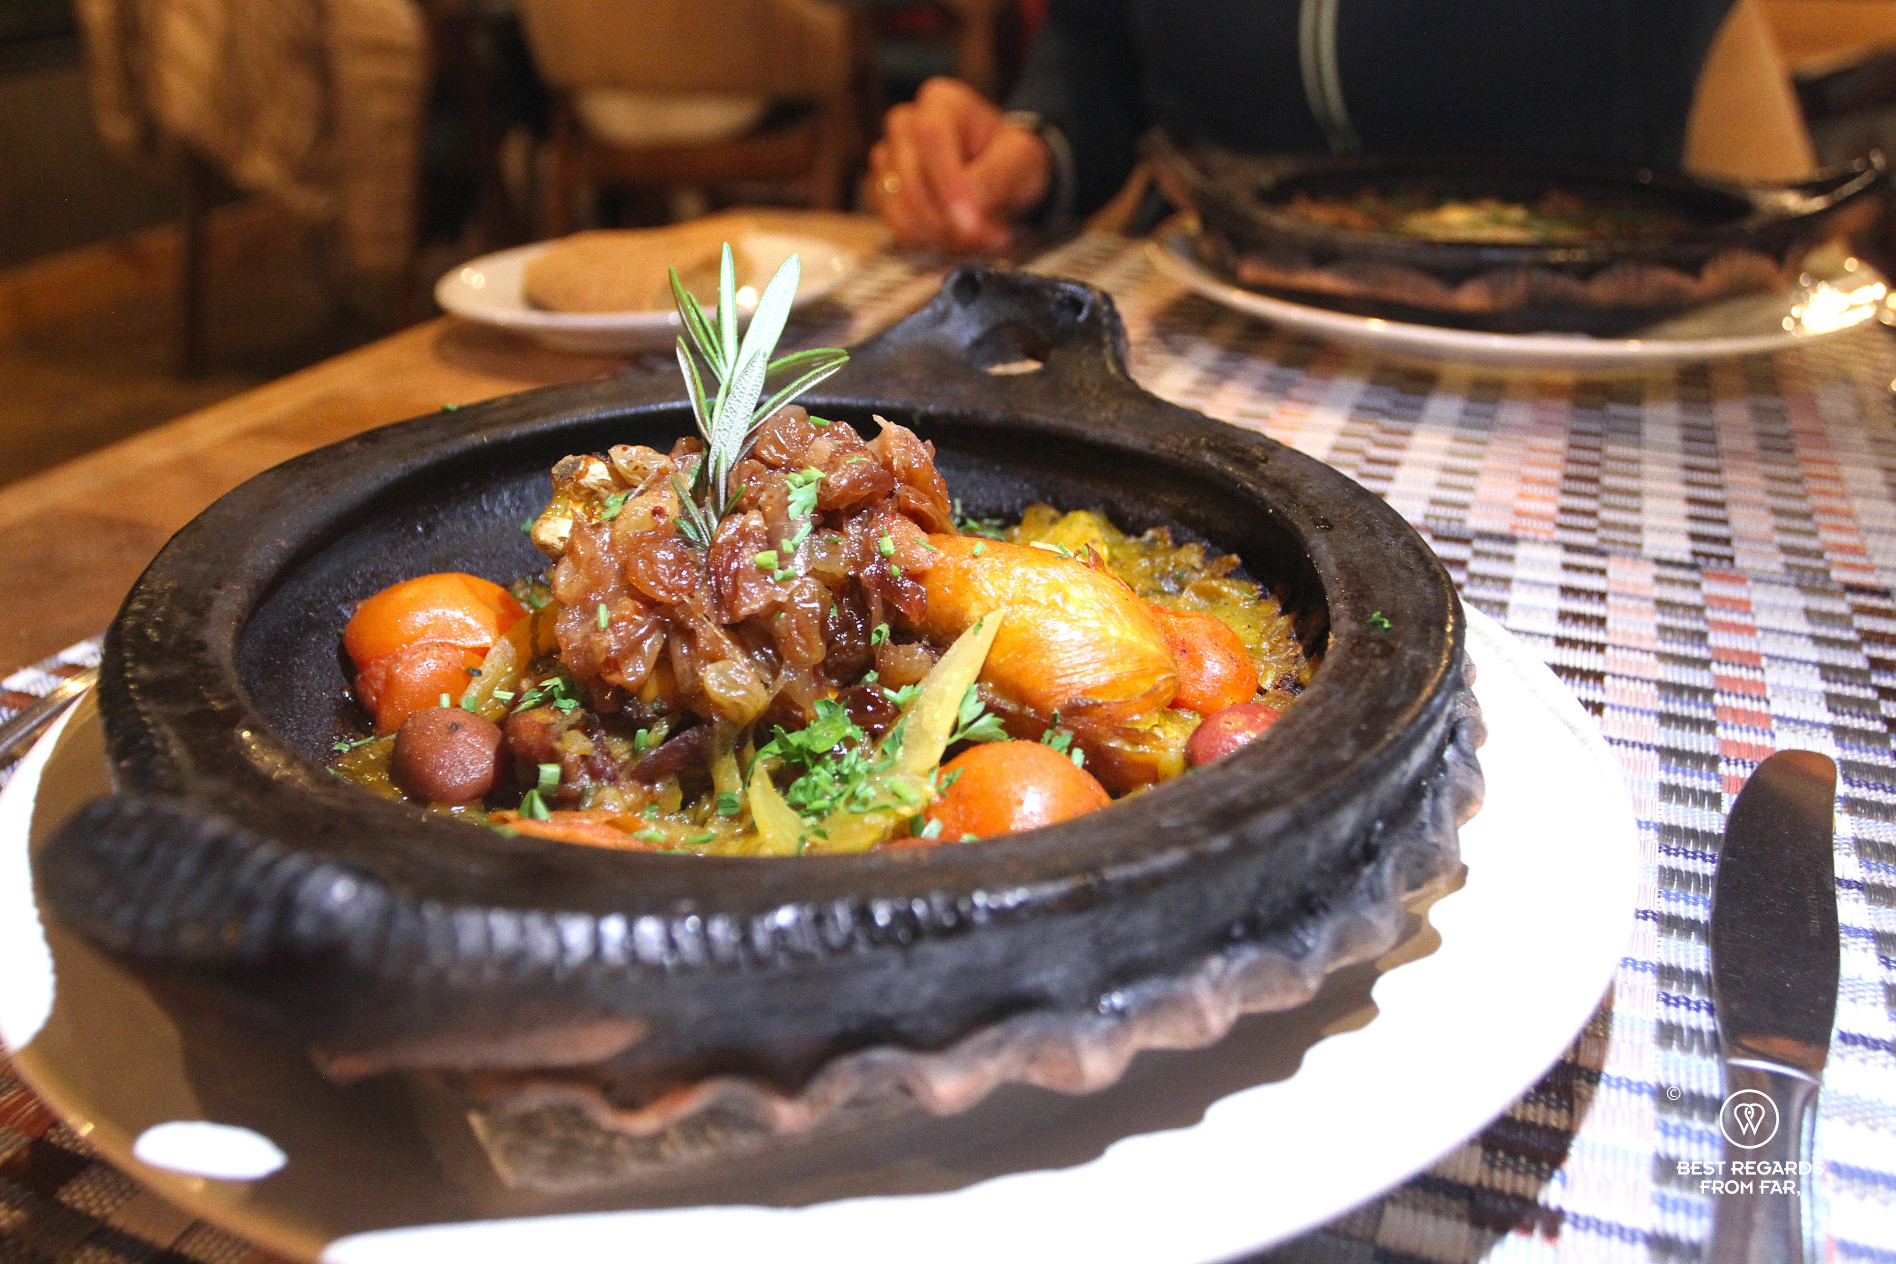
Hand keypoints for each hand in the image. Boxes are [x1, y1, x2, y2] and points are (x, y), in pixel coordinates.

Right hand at [866, 78, 1051, 253]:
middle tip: (992, 237)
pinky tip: (957, 236)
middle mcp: (905, 124)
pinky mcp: (881, 190)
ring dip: (942, 236)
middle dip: (950, 222)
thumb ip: (996, 178)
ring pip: (899, 209)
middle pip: (912, 181)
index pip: (931, 137)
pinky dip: (928, 241)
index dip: (948, 184)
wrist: (1000, 172)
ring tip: (980, 236)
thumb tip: (968, 210)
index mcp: (941, 102)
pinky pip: (894, 225)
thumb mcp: (1021, 160)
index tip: (971, 223)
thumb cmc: (1009, 157)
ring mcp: (888, 158)